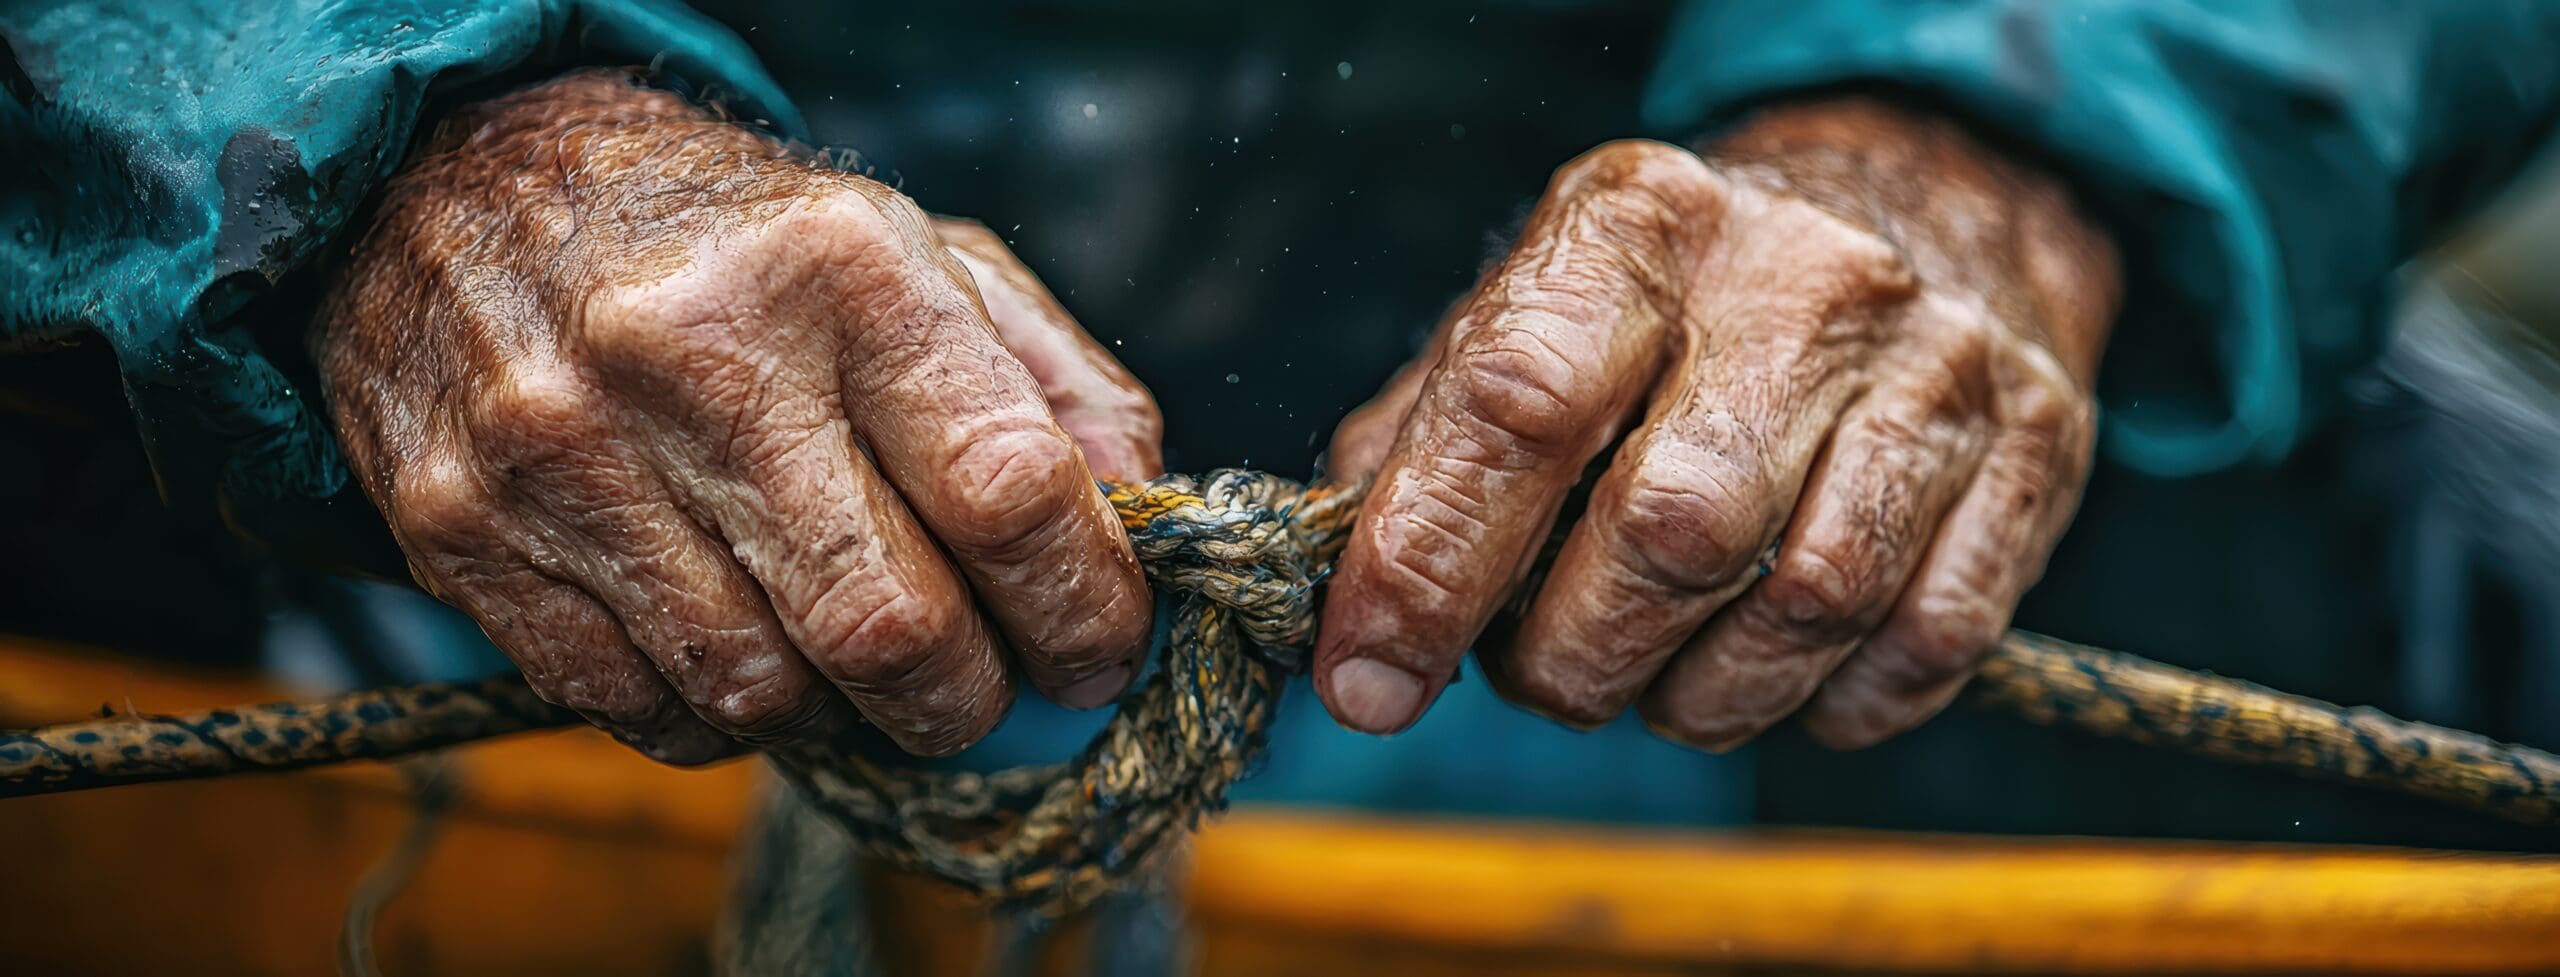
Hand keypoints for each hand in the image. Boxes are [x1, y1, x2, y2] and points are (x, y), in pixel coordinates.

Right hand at [317, 70, 1162, 761]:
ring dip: (838, 711)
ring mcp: (563, 452)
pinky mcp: (463, 533)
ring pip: (762, 694)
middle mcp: (695, 356)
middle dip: (967, 695)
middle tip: (983, 682)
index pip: (1006, 489)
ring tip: (847, 649)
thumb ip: (1056, 384)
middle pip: (887, 629)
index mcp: (841, 270)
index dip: (1084, 603)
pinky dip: (717, 716)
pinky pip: (641, 712)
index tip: (1102, 647)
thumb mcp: (919, 254)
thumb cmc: (741, 244)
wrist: (466, 179)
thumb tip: (1144, 514)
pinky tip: (737, 640)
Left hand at [1317, 100, 2118, 749]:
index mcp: (1637, 228)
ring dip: (1699, 699)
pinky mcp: (2034, 451)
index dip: (1425, 566)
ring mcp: (1933, 365)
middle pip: (1667, 534)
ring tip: (1652, 681)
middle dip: (1571, 658)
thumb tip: (1341, 604)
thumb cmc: (1687, 298)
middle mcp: (1795, 280)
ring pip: (1803, 606)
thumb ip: (1427, 440)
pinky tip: (1778, 676)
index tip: (1368, 678)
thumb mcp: (1543, 310)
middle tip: (1541, 677)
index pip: (1514, 406)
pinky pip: (1925, 643)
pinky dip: (1829, 703)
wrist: (1934, 201)